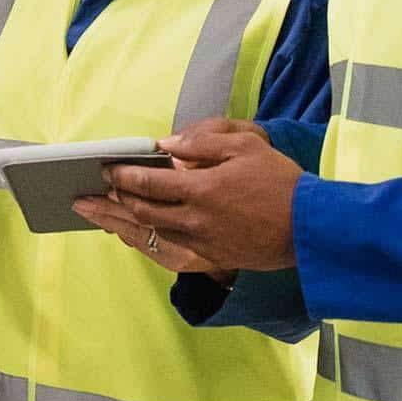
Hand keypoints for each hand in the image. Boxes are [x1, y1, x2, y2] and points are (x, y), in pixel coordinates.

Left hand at [73, 122, 301, 270]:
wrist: (310, 229)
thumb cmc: (280, 182)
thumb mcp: (246, 145)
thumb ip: (202, 143)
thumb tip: (165, 147)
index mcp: (202, 189)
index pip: (148, 183)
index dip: (123, 176)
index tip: (106, 170)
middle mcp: (195, 220)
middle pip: (142, 211)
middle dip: (113, 201)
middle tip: (92, 193)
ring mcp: (203, 242)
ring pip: (152, 232)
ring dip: (122, 222)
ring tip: (100, 214)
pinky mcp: (212, 257)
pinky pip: (170, 246)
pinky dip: (148, 237)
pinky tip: (137, 230)